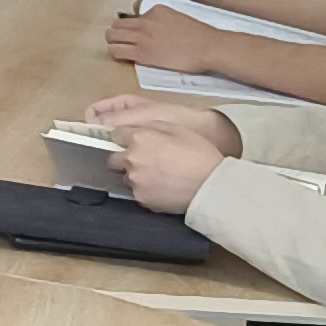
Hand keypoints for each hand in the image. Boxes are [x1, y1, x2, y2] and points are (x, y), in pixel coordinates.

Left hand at [81, 94, 241, 212]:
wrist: (210, 185)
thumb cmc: (198, 153)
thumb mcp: (177, 129)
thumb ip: (151, 127)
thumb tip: (135, 130)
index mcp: (139, 138)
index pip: (116, 135)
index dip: (125, 138)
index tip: (133, 142)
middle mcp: (131, 159)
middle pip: (114, 158)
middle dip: (124, 158)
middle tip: (144, 160)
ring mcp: (135, 181)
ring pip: (125, 176)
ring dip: (134, 174)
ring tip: (156, 175)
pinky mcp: (141, 198)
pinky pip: (136, 191)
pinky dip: (144, 189)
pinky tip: (160, 187)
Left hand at [104, 3, 232, 74]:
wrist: (207, 46)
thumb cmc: (199, 35)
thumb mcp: (177, 17)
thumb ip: (161, 20)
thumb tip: (153, 29)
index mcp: (155, 10)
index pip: (133, 17)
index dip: (133, 27)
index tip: (137, 34)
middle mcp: (145, 21)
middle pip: (118, 25)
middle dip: (116, 32)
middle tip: (120, 40)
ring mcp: (142, 37)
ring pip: (112, 36)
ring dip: (113, 42)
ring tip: (118, 47)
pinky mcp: (142, 53)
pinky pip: (117, 51)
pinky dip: (116, 52)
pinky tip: (122, 55)